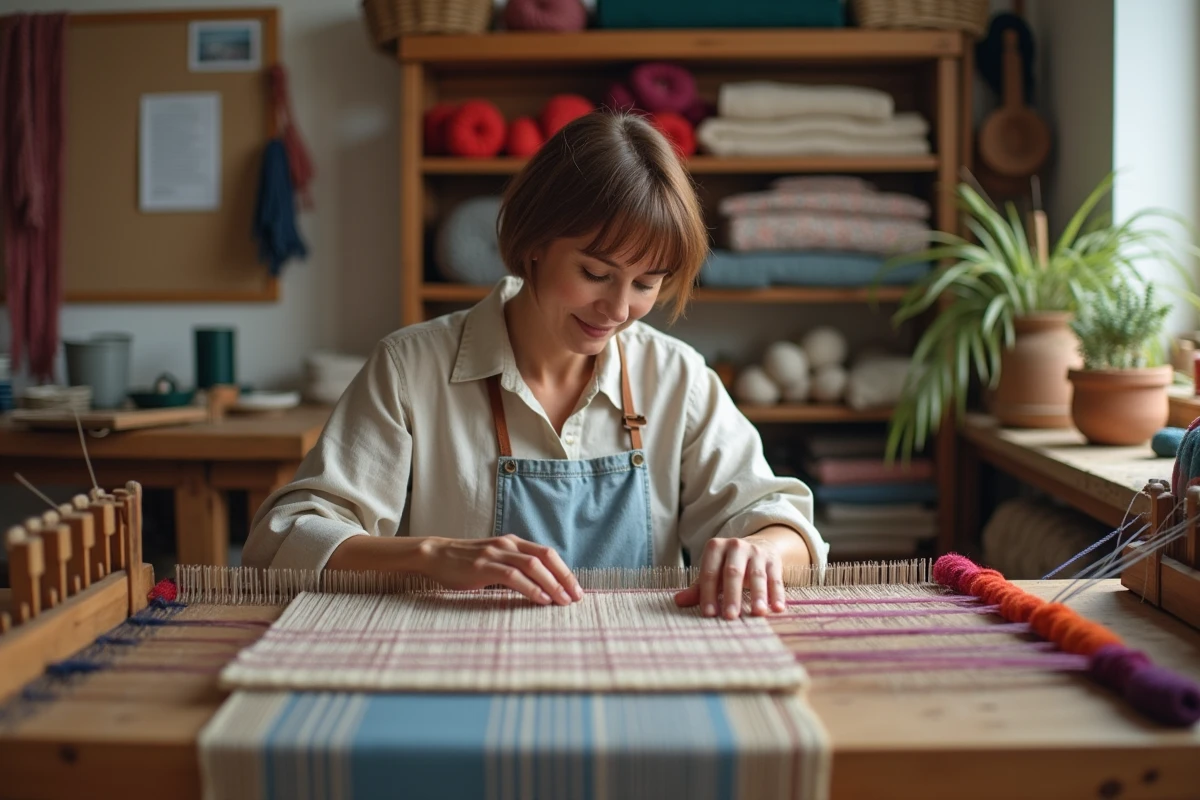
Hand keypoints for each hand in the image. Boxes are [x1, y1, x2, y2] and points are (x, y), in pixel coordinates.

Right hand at [419, 534, 583, 605]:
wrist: (435, 556)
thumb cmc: (466, 563)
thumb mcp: (495, 560)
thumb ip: (515, 568)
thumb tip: (541, 588)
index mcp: (513, 542)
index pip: (547, 554)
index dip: (565, 571)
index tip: (576, 589)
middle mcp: (508, 544)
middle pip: (545, 558)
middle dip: (564, 578)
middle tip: (576, 597)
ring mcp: (496, 554)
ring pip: (533, 566)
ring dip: (552, 584)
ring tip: (563, 601)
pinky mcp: (483, 567)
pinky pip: (513, 576)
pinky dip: (531, 588)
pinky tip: (541, 600)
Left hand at [673, 537, 784, 619]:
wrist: (758, 546)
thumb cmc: (728, 565)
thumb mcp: (713, 572)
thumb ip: (698, 588)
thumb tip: (678, 601)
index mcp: (715, 547)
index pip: (710, 573)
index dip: (708, 594)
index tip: (709, 614)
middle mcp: (736, 546)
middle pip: (732, 573)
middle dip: (732, 595)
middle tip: (730, 617)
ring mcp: (756, 552)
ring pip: (757, 575)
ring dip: (758, 595)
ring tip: (757, 613)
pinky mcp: (773, 560)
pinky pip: (775, 579)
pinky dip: (777, 594)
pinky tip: (777, 608)